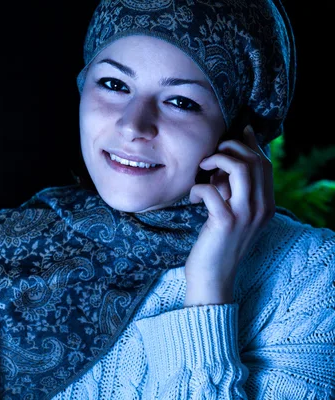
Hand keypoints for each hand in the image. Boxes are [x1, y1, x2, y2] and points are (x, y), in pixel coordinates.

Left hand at [184, 125, 274, 306]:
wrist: (212, 277)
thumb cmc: (216, 242)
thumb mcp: (231, 212)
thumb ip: (232, 189)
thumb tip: (222, 159)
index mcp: (266, 204)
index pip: (265, 164)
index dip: (249, 145)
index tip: (235, 133)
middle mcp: (261, 208)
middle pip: (254, 161)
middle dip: (230, 149)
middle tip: (209, 157)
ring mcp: (245, 215)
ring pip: (240, 168)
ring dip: (217, 161)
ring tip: (202, 169)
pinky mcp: (225, 222)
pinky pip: (212, 190)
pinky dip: (198, 187)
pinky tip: (192, 198)